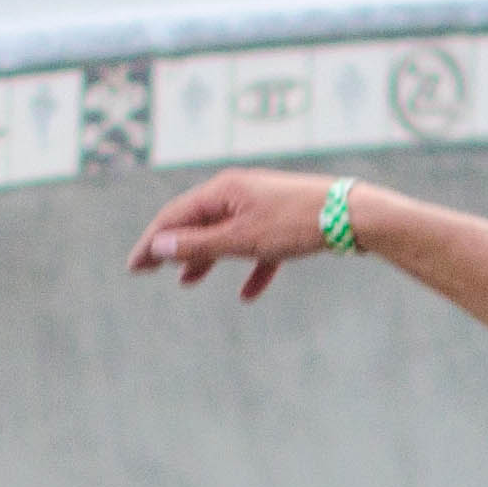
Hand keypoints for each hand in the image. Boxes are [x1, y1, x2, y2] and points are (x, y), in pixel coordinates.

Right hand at [128, 167, 350, 301]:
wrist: (353, 216)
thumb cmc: (295, 224)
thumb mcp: (241, 239)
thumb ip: (199, 245)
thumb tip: (159, 246)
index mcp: (223, 191)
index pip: (174, 216)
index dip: (151, 242)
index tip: (133, 267)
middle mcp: (239, 193)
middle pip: (196, 222)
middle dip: (173, 249)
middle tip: (148, 271)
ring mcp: (262, 206)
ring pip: (224, 235)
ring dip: (205, 259)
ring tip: (188, 283)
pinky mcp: (284, 222)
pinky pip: (258, 248)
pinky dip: (249, 269)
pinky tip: (247, 295)